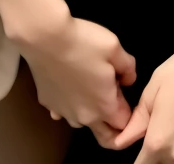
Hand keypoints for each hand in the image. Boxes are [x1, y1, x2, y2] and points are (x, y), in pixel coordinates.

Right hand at [20, 12, 135, 146]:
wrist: (45, 37)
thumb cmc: (83, 42)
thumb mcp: (115, 47)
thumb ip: (128, 68)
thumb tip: (128, 80)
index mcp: (105, 106)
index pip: (125, 124)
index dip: (129, 110)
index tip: (124, 93)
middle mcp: (84, 116)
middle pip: (105, 136)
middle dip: (114, 128)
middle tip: (114, 106)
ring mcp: (64, 112)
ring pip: (82, 122)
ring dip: (90, 112)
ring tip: (89, 87)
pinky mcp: (48, 103)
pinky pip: (63, 110)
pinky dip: (69, 102)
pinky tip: (68, 86)